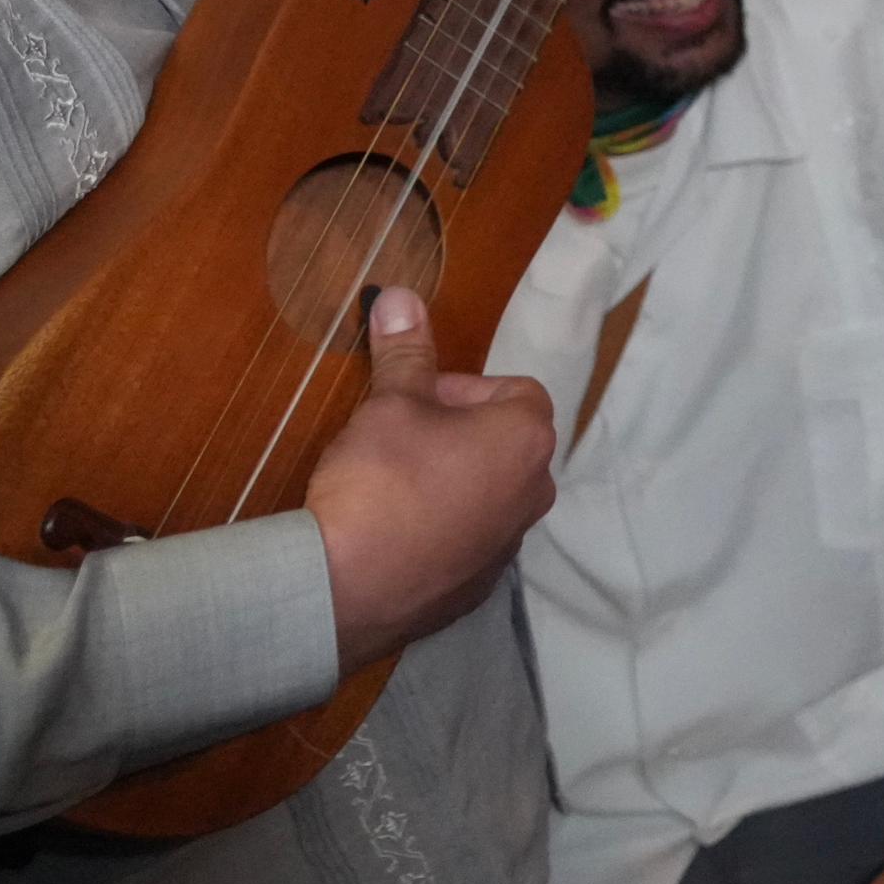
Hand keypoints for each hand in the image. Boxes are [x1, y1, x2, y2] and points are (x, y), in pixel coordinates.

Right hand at [304, 287, 556, 672]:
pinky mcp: (480, 587)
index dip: (461, 388)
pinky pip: (467, 539)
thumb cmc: (380, 480)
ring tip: (390, 486)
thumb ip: (406, 352)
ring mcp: (510, 543)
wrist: (348, 587)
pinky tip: (391, 532)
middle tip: (398, 439)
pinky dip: (439, 528)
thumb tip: (403, 295)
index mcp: (528, 437)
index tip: (415, 400)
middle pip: (503, 441)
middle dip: (454, 433)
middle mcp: (536, 491)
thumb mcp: (390, 404)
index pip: (514, 390)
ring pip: (486, 492)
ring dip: (449, 480)